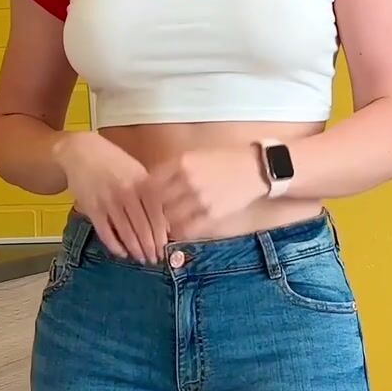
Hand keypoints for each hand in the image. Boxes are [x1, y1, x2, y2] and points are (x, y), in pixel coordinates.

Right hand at [53, 132, 164, 262]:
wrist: (81, 151)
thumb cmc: (114, 162)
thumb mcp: (137, 171)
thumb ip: (151, 194)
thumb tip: (165, 222)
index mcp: (142, 182)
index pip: (156, 214)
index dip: (161, 235)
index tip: (166, 249)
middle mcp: (127, 192)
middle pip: (142, 227)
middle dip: (150, 247)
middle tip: (155, 260)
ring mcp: (108, 201)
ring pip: (125, 232)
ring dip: (135, 249)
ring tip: (141, 259)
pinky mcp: (91, 208)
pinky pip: (105, 232)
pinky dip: (114, 246)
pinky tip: (122, 253)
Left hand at [142, 146, 267, 238]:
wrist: (254, 168)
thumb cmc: (223, 160)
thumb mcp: (194, 155)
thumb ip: (171, 169)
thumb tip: (147, 186)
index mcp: (180, 162)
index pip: (148, 185)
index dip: (139, 199)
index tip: (137, 206)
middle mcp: (187, 180)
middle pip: (154, 204)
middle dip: (148, 215)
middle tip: (143, 223)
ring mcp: (199, 199)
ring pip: (167, 219)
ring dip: (161, 227)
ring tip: (158, 231)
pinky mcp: (211, 214)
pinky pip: (185, 230)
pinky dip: (177, 234)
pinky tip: (176, 234)